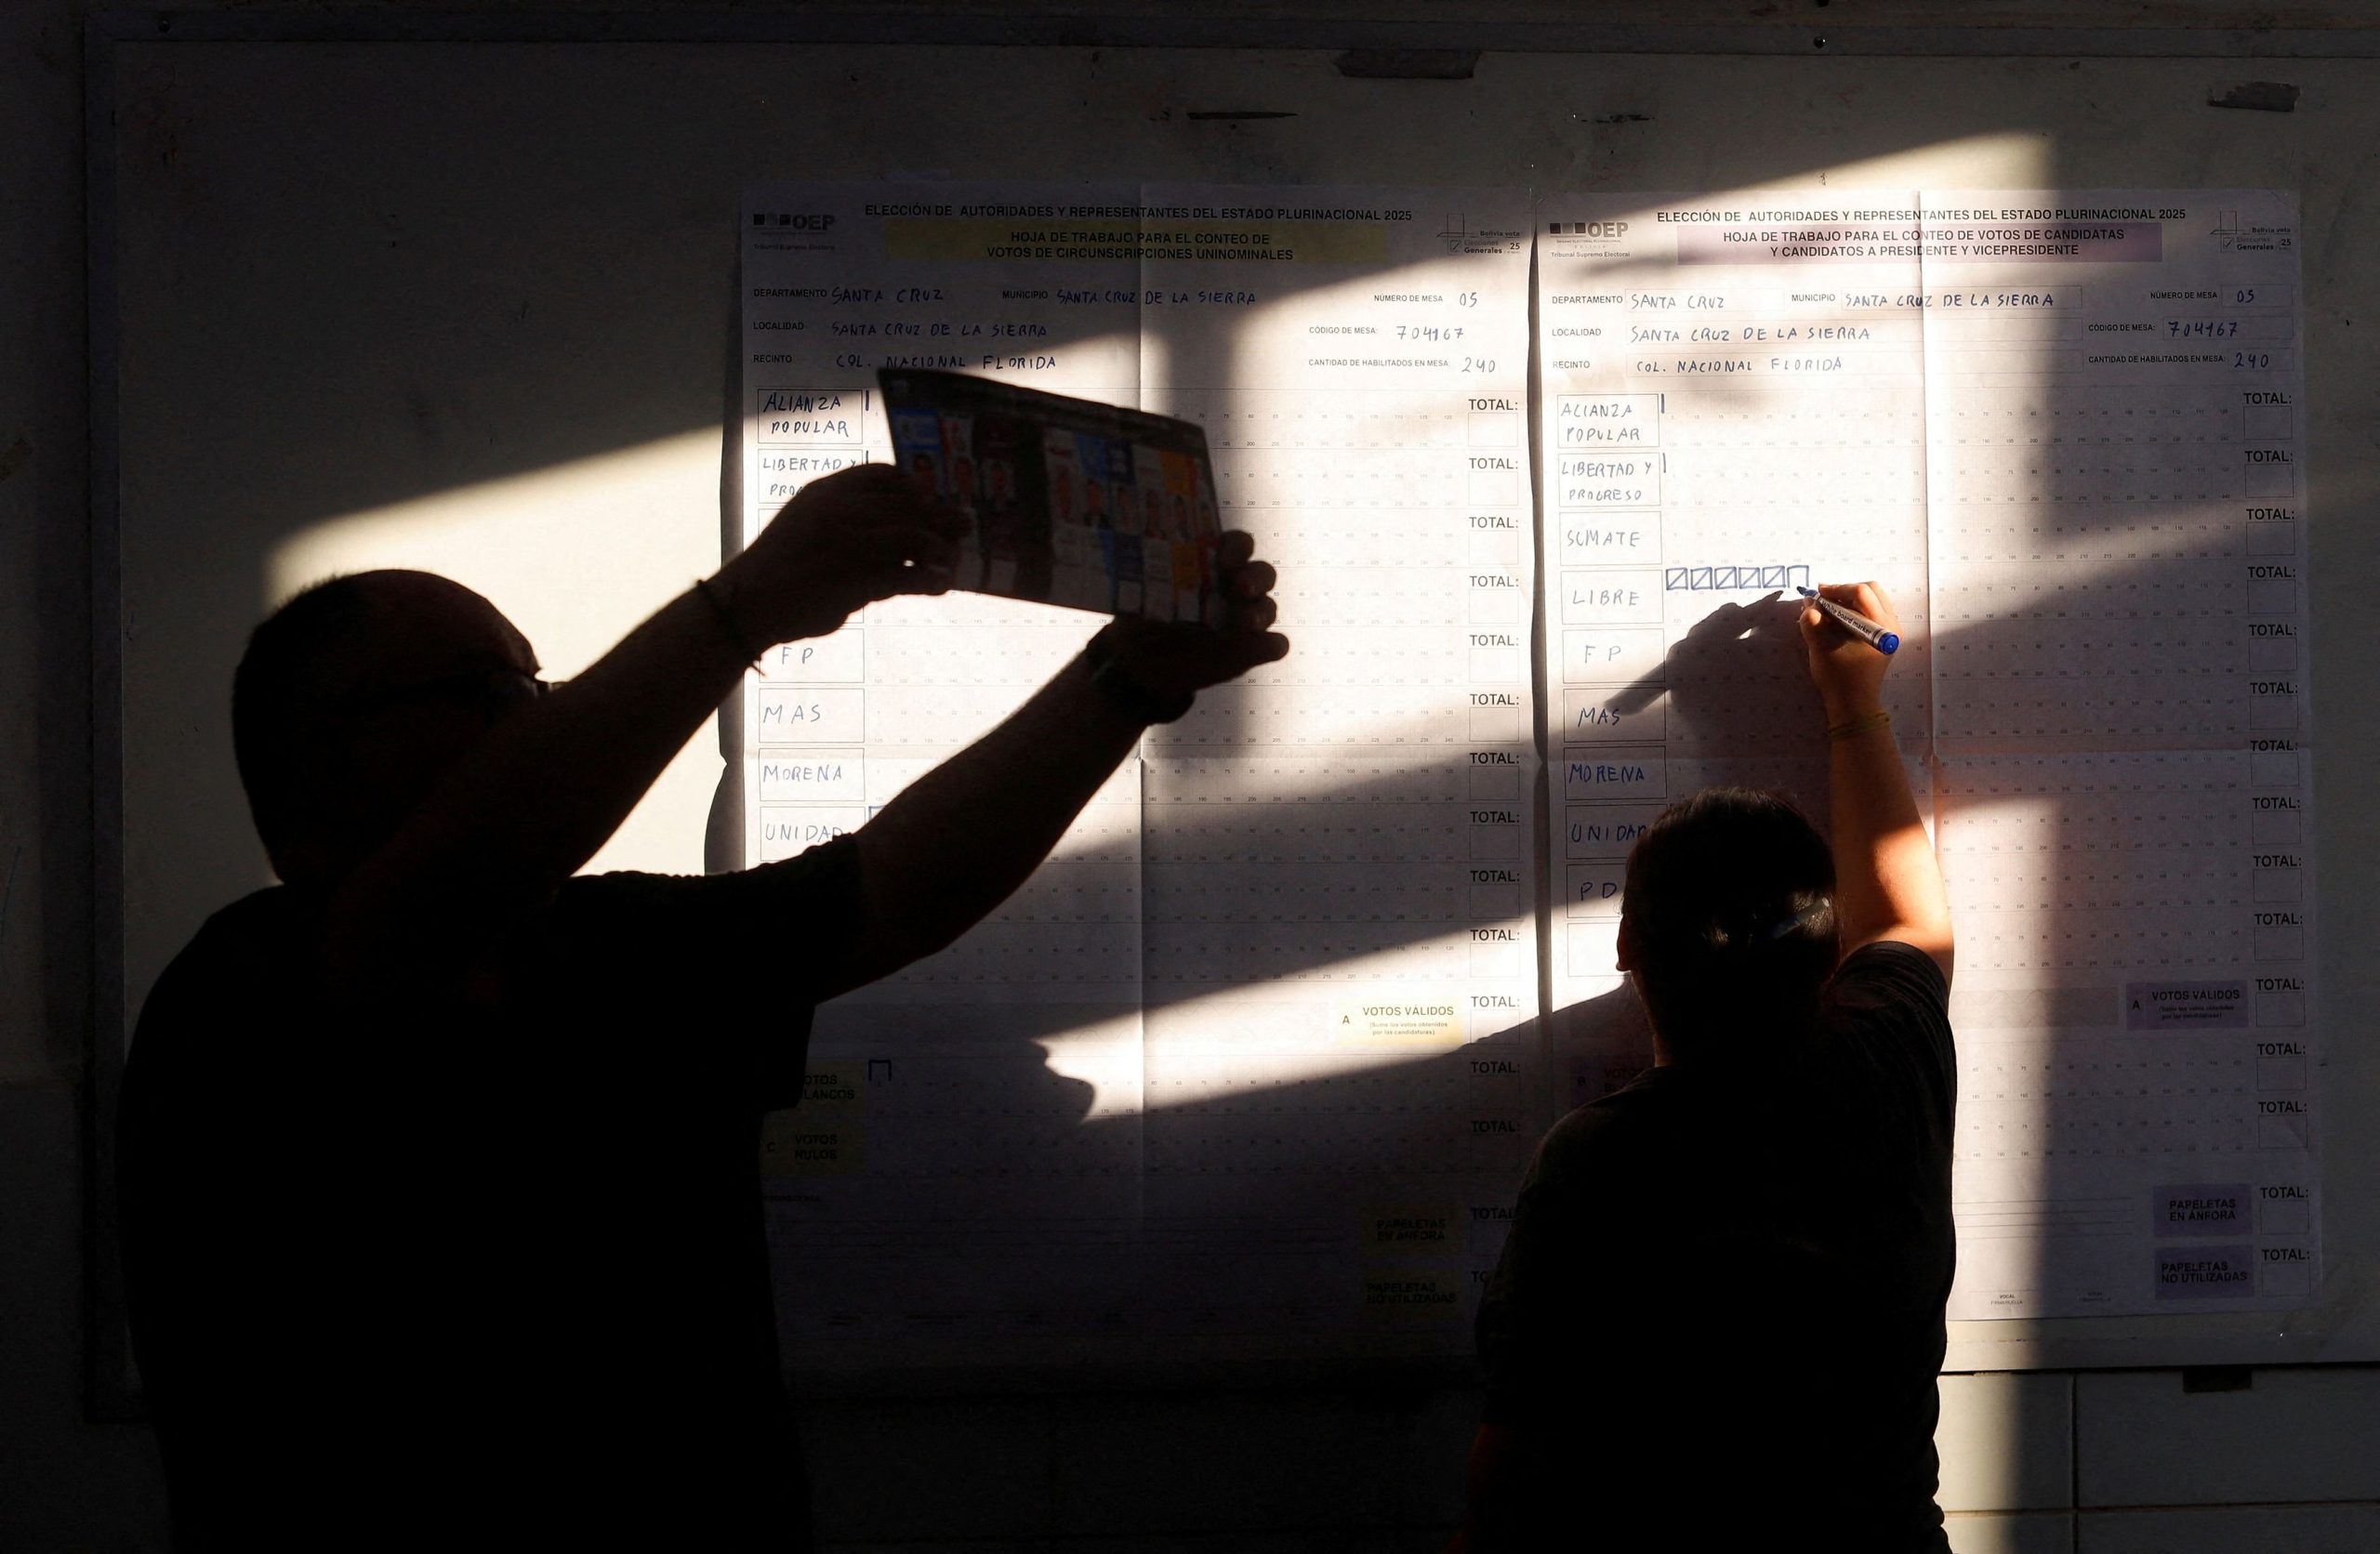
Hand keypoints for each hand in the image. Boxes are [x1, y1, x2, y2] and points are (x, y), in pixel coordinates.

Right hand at [717, 464, 968, 643]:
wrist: (745, 605)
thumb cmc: (777, 569)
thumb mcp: (806, 526)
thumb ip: (844, 519)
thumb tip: (895, 530)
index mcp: (825, 493)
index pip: (883, 475)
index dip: (914, 487)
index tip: (929, 501)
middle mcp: (840, 511)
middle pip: (908, 503)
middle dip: (939, 516)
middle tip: (962, 527)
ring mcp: (849, 543)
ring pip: (915, 534)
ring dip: (941, 548)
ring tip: (950, 562)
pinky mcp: (856, 579)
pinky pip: (909, 575)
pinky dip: (931, 580)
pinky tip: (939, 586)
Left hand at [1100, 530, 1289, 695]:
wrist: (1145, 662)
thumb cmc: (1147, 616)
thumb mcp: (1142, 595)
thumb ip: (1148, 582)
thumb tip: (1138, 570)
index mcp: (1215, 564)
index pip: (1237, 544)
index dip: (1236, 547)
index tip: (1222, 559)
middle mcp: (1236, 586)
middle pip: (1261, 573)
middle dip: (1255, 577)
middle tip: (1241, 587)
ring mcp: (1246, 617)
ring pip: (1267, 607)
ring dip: (1261, 612)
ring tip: (1246, 623)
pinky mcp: (1251, 648)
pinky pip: (1273, 645)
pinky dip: (1271, 645)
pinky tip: (1264, 647)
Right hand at [1799, 580, 1898, 721]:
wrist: (1853, 705)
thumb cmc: (1839, 679)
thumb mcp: (1821, 649)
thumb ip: (1813, 623)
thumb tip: (1810, 602)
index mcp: (1881, 627)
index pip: (1862, 593)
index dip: (1837, 589)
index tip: (1817, 593)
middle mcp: (1891, 625)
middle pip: (1870, 591)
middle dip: (1844, 591)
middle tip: (1823, 599)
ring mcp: (1888, 631)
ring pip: (1870, 600)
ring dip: (1846, 600)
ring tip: (1825, 610)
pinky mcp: (1882, 636)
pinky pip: (1869, 612)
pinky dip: (1851, 610)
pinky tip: (1834, 620)